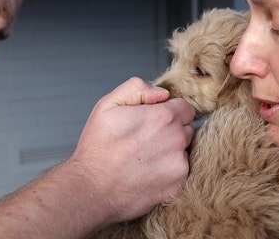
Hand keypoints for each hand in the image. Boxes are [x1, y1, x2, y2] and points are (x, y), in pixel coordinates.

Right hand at [66, 77, 194, 222]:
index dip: (169, 111)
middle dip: (171, 130)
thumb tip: (163, 93)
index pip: (186, 108)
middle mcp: (176, 140)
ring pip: (184, 151)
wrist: (91, 189)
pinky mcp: (177, 185)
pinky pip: (180, 172)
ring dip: (171, 151)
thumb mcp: (108, 105)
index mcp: (163, 117)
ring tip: (144, 157)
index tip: (154, 120)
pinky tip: (147, 172)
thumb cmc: (97, 148)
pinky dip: (168, 171)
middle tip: (145, 139)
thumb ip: (138, 89)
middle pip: (186, 129)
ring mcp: (179, 165)